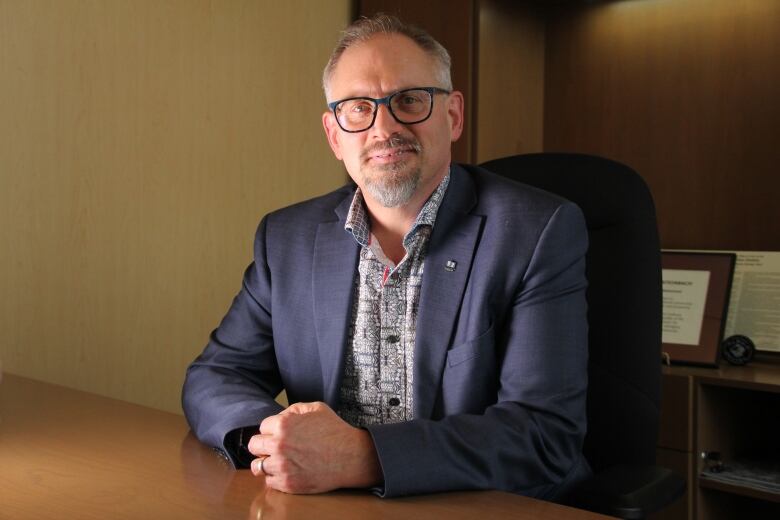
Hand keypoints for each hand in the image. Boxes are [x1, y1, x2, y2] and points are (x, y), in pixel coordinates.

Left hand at [247, 402, 381, 493]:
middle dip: (263, 445)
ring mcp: (282, 466)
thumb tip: (280, 417)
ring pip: (258, 466)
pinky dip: (276, 477)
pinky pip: (269, 481)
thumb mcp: (316, 408)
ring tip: (278, 461)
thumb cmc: (335, 431)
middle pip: (254, 446)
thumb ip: (293, 410)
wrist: (350, 456)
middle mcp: (279, 445)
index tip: (280, 434)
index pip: (262, 427)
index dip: (272, 430)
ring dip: (266, 462)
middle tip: (275, 447)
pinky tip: (288, 471)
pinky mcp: (287, 483)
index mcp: (283, 424)